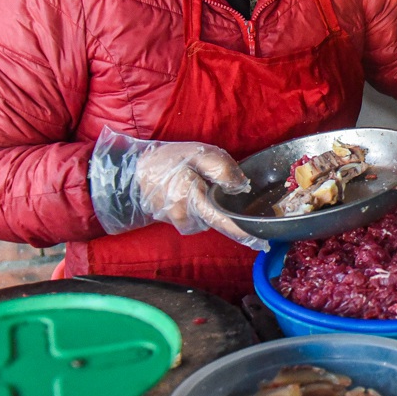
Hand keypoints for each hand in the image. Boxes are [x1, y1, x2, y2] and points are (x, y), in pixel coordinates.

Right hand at [89, 128, 268, 250]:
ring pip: (209, 219)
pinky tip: (195, 191)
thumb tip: (241, 187)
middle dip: (228, 210)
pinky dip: (203, 206)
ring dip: (213, 206)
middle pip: (219, 221)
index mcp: (192, 201)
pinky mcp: (178, 223)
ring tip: (202, 183)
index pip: (222, 221)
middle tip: (224, 188)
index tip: (262, 241)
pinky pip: (199, 218)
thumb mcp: (198, 154)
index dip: (242, 231)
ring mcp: (181, 223)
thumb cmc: (169, 160)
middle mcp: (186, 219)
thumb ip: (221, 169)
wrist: (135, 172)